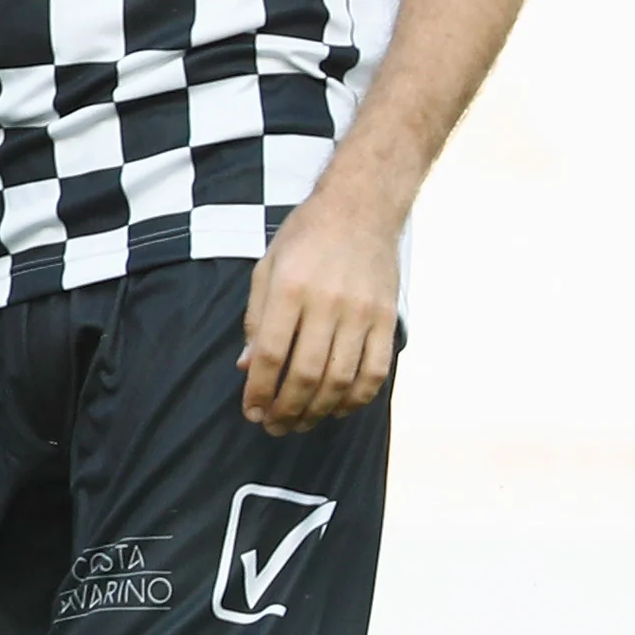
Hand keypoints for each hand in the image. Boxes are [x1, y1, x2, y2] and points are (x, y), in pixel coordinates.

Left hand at [238, 187, 400, 435]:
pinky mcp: (388, 319)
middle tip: (273, 426)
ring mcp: (363, 312)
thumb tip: (246, 367)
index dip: (258, 390)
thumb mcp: (267, 268)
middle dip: (286, 409)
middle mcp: (327, 302)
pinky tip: (337, 408)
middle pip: (306, 374)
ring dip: (318, 411)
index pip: (270, 354)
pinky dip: (356, 399)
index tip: (250, 411)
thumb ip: (256, 319)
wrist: (360, 207)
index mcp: (290, 288)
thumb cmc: (305, 237)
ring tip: (300, 423)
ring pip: (341, 380)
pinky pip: (375, 372)